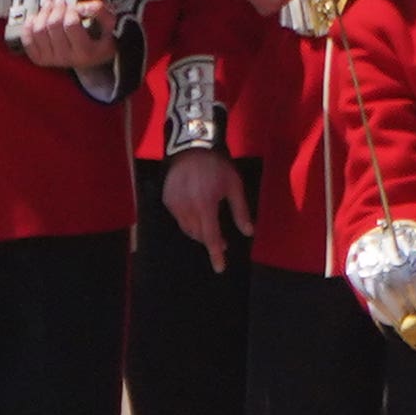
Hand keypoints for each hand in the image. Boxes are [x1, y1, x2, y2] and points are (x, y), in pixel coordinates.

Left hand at [22, 0, 118, 70]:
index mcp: (85, 51)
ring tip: (49, 7)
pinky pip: (27, 39)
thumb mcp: (109, 26)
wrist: (91, 60)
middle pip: (53, 25)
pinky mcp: (40, 59)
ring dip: (43, 13)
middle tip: (60, 2)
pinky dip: (30, 25)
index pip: (70, 24)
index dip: (71, 10)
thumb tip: (80, 6)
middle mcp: (67, 58)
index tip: (74, 7)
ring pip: (38, 30)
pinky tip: (37, 18)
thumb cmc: (98, 42)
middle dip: (56, 8)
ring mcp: (51, 59)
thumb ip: (99, 11)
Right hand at [163, 149, 254, 273]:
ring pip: (187, 228)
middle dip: (210, 241)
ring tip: (211, 228)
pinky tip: (197, 213)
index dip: (216, 254)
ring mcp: (174, 204)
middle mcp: (187, 208)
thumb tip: (248, 232)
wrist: (191, 146)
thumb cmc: (217, 166)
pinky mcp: (167, 200)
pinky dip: (189, 221)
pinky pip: (179, 218)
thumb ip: (241, 211)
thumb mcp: (234, 186)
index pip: (211, 237)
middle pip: (198, 235)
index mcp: (205, 205)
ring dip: (199, 232)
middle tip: (223, 242)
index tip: (220, 268)